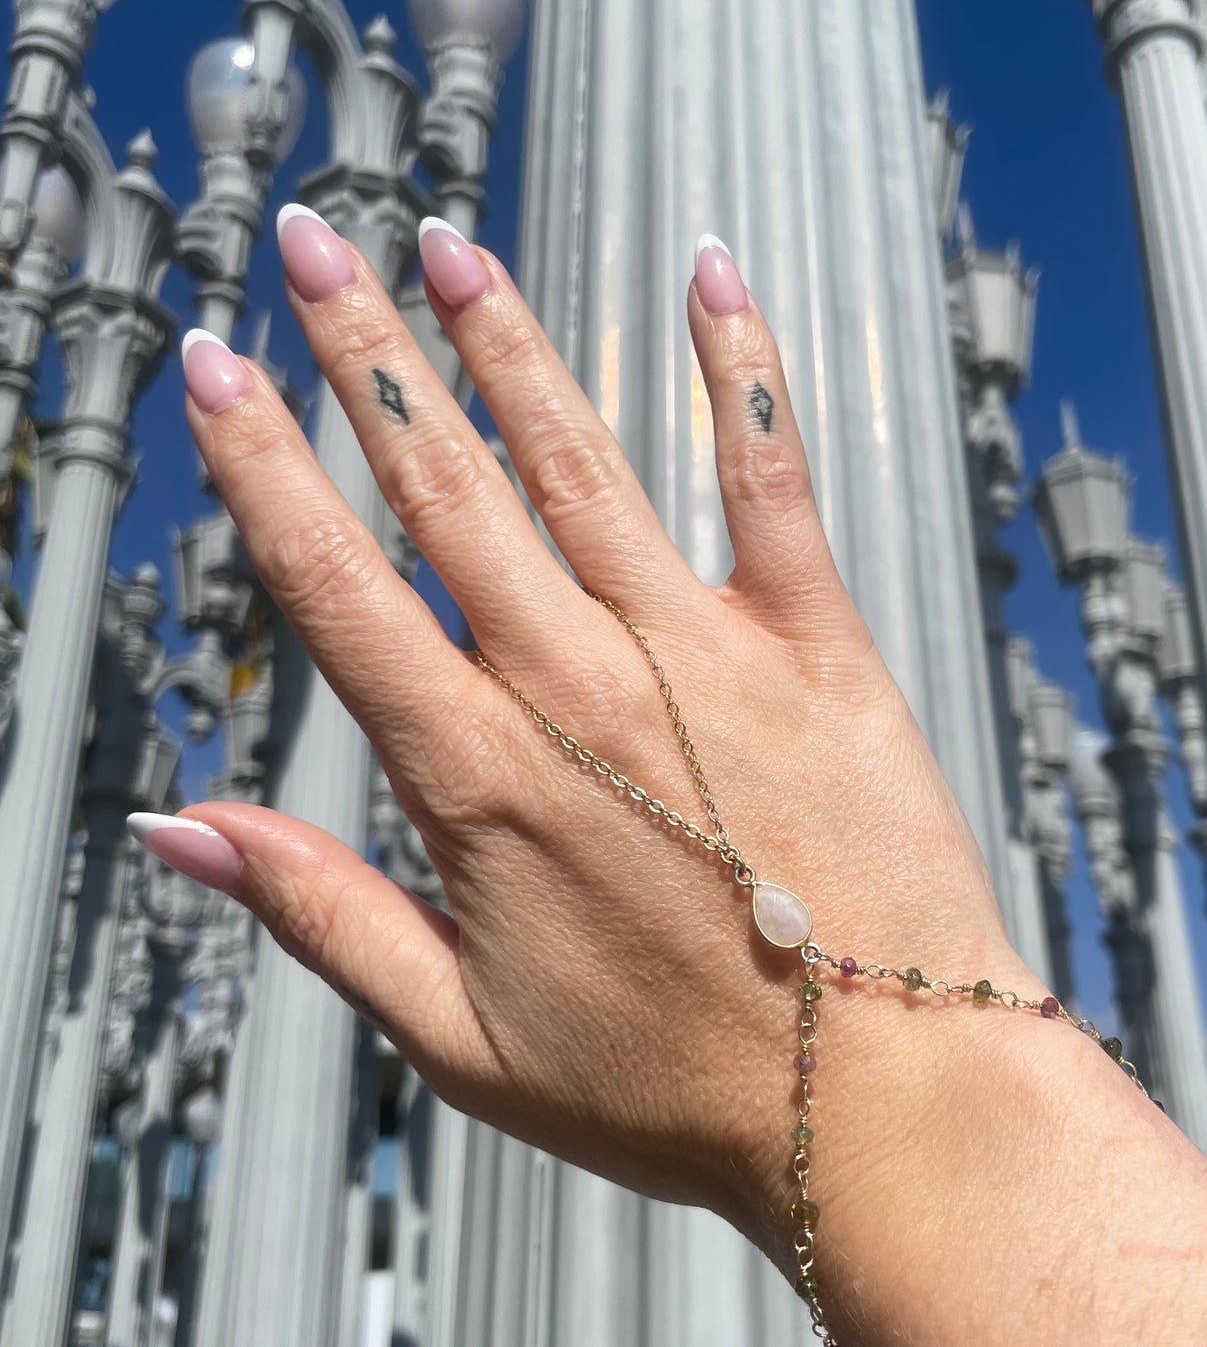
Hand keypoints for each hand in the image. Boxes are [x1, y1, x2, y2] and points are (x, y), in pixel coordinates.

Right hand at [160, 214, 1038, 1258]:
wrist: (884, 1103)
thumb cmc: (678, 1089)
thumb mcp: (461, 1041)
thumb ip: (321, 917)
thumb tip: (183, 830)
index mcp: (480, 779)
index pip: (338, 586)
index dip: (263, 466)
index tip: (212, 366)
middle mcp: (579, 688)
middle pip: (445, 488)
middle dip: (364, 354)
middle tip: (308, 244)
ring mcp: (705, 654)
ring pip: (579, 460)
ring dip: (506, 342)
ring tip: (447, 242)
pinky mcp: (817, 645)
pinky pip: (772, 477)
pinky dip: (742, 370)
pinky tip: (712, 269)